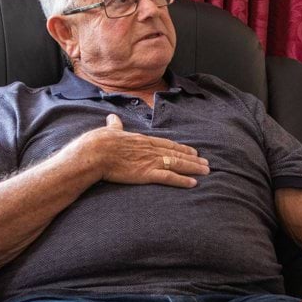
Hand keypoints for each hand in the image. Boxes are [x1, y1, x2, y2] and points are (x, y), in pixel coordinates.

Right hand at [66, 113, 209, 187]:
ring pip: (178, 164)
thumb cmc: (100, 142)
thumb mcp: (110, 130)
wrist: (96, 152)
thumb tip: (112, 118)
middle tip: (206, 162)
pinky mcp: (147, 174)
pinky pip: (169, 178)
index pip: (167, 144)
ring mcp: (150, 162)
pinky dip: (182, 180)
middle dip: (192, 159)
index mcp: (143, 139)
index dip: (181, 148)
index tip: (192, 151)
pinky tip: (193, 183)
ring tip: (206, 171)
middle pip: (177, 154)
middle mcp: (151, 149)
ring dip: (193, 168)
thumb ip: (115, 125)